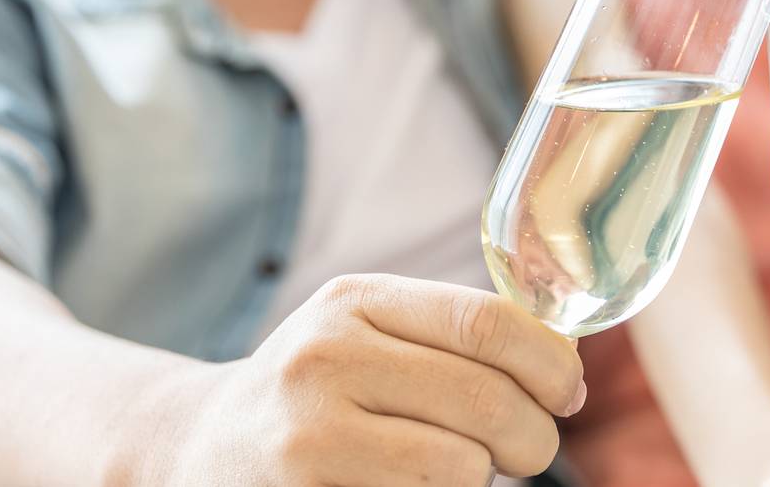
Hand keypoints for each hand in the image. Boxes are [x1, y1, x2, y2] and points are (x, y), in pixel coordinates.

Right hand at [152, 274, 584, 485]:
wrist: (200, 446)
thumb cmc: (317, 387)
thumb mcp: (367, 331)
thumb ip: (451, 334)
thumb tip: (564, 365)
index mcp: (356, 300)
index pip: (486, 323)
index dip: (549, 363)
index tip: (568, 392)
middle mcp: (326, 356)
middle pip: (485, 400)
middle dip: (534, 435)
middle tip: (533, 449)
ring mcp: (308, 432)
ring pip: (460, 467)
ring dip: (482, 478)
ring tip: (459, 468)